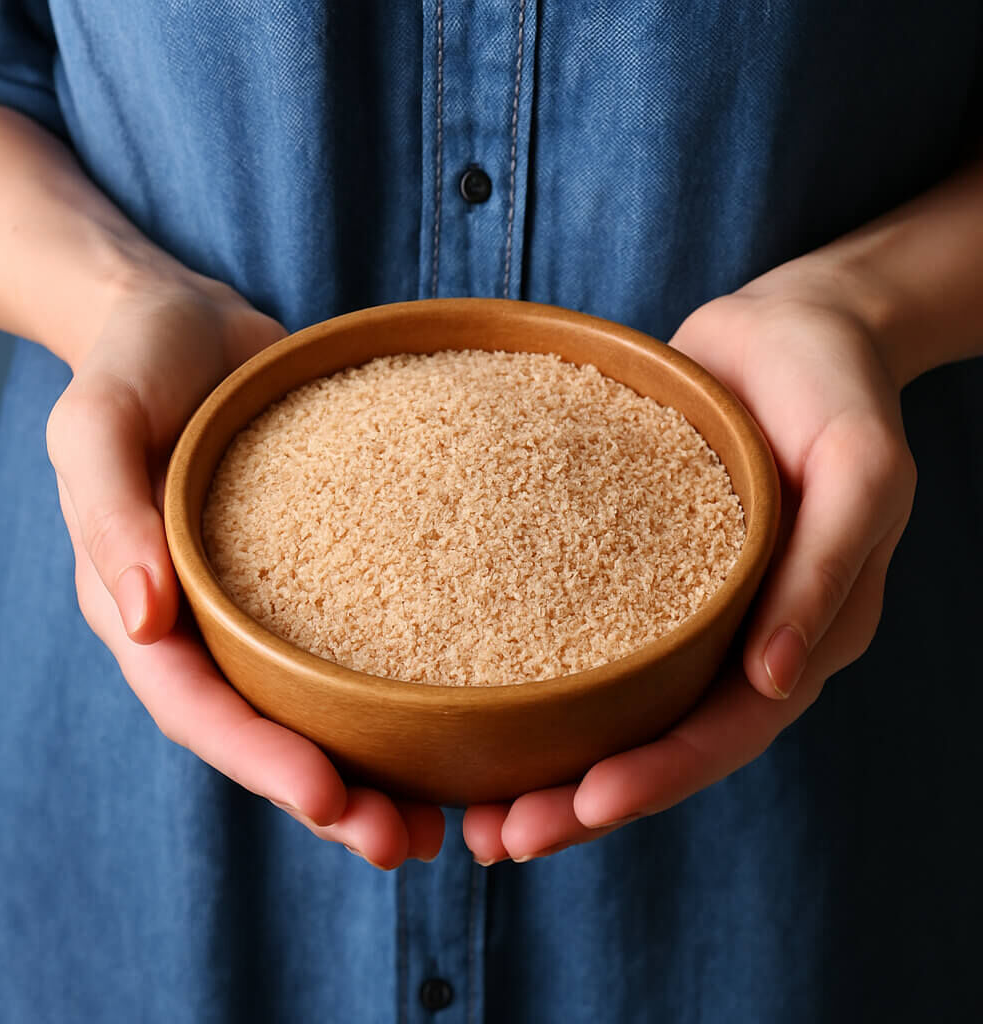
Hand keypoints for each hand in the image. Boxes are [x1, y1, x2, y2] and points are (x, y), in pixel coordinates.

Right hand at [46, 271, 444, 867]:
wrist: (193, 324)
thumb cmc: (135, 362)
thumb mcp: (99, 420)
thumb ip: (107, 513)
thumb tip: (137, 620)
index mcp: (146, 606)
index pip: (195, 705)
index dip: (256, 760)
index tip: (329, 799)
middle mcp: (209, 621)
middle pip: (264, 729)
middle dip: (329, 795)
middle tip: (404, 841)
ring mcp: (269, 602)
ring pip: (317, 704)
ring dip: (375, 767)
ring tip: (445, 817)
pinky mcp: (326, 570)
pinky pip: (360, 638)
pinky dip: (401, 687)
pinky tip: (460, 715)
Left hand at [463, 267, 916, 863]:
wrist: (786, 329)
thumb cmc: (835, 388)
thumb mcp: (857, 467)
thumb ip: (827, 570)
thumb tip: (773, 680)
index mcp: (797, 634)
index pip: (726, 733)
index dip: (659, 779)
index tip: (580, 809)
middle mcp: (734, 639)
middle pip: (657, 743)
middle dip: (582, 800)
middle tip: (496, 840)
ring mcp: (681, 612)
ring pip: (615, 709)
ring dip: (550, 763)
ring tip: (470, 806)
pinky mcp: (631, 570)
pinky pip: (583, 636)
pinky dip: (538, 683)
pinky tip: (473, 698)